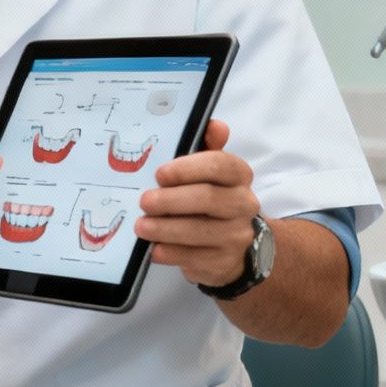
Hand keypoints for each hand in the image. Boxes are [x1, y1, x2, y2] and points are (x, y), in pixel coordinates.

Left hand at [135, 119, 260, 288]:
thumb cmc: (208, 199)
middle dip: (171, 200)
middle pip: (208, 199)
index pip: (220, 165)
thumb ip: (207, 147)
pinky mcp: (225, 262)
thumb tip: (214, 125)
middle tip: (144, 201)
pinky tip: (154, 249)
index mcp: (238, 175)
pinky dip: (172, 253)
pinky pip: (196, 258)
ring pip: (201, 231)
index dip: (189, 168)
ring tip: (142, 226)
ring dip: (166, 229)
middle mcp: (244, 203)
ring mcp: (237, 235)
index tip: (160, 174)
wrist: (231, 245)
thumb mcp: (206, 172)